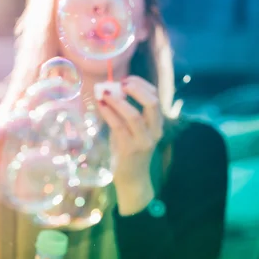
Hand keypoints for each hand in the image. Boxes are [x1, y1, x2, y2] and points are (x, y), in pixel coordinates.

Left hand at [96, 76, 163, 213]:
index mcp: (157, 123)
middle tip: (121, 83)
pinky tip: (101, 105)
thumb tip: (109, 90)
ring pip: (134, 115)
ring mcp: (143, 141)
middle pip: (152, 103)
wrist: (133, 179)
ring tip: (104, 93)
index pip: (155, 97)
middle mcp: (155, 131)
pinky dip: (109, 113)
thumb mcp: (131, 129)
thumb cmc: (129, 150)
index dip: (142, 84)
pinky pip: (118, 126)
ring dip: (118, 100)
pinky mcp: (129, 149)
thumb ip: (125, 112)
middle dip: (136, 89)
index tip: (127, 79)